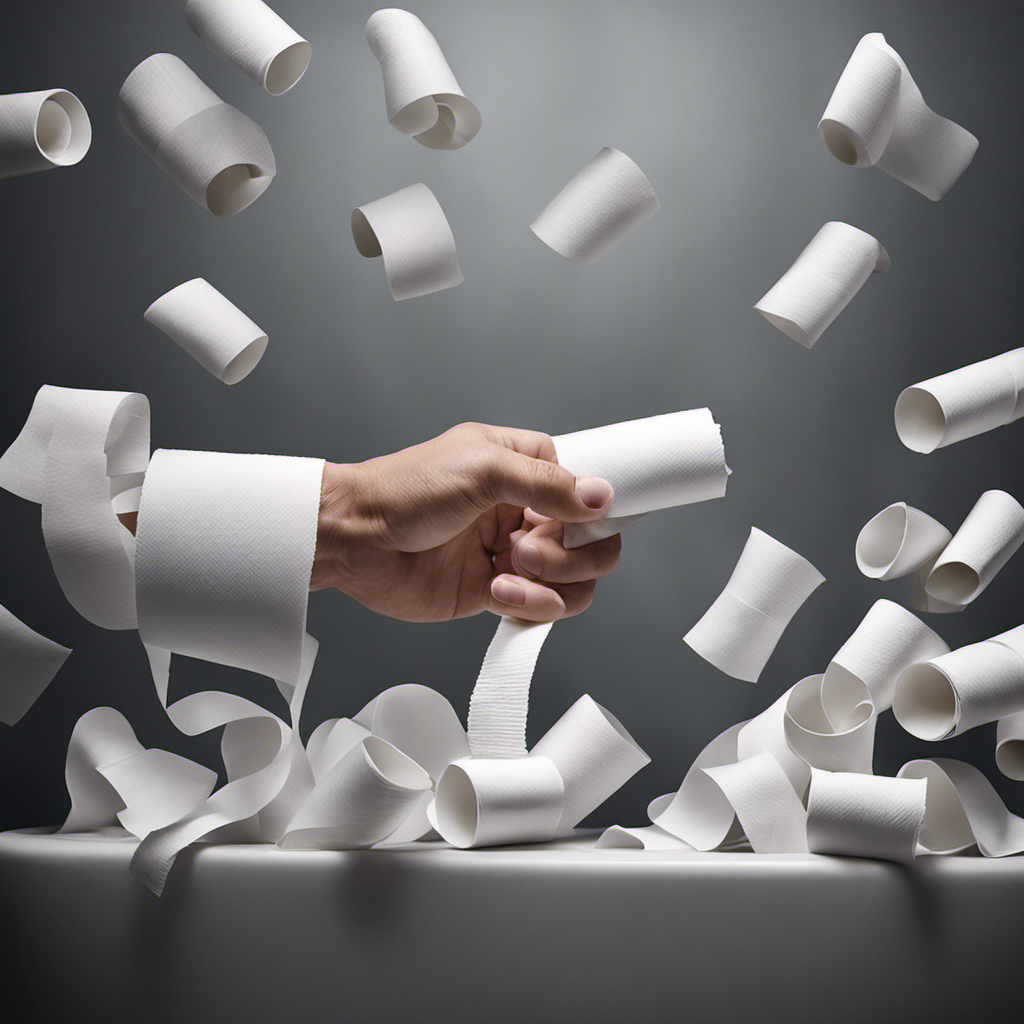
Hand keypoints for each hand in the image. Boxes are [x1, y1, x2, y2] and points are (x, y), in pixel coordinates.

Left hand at [311, 422, 620, 621]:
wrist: (353, 541)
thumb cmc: (403, 491)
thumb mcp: (480, 469)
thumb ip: (546, 484)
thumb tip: (601, 497)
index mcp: (524, 467)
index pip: (589, 490)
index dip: (595, 513)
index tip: (582, 524)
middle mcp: (524, 511)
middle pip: (592, 542)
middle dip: (572, 555)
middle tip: (527, 550)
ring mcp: (512, 554)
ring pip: (573, 581)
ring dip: (550, 585)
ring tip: (508, 576)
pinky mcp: (495, 592)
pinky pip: (541, 608)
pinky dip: (530, 608)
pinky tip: (497, 595)